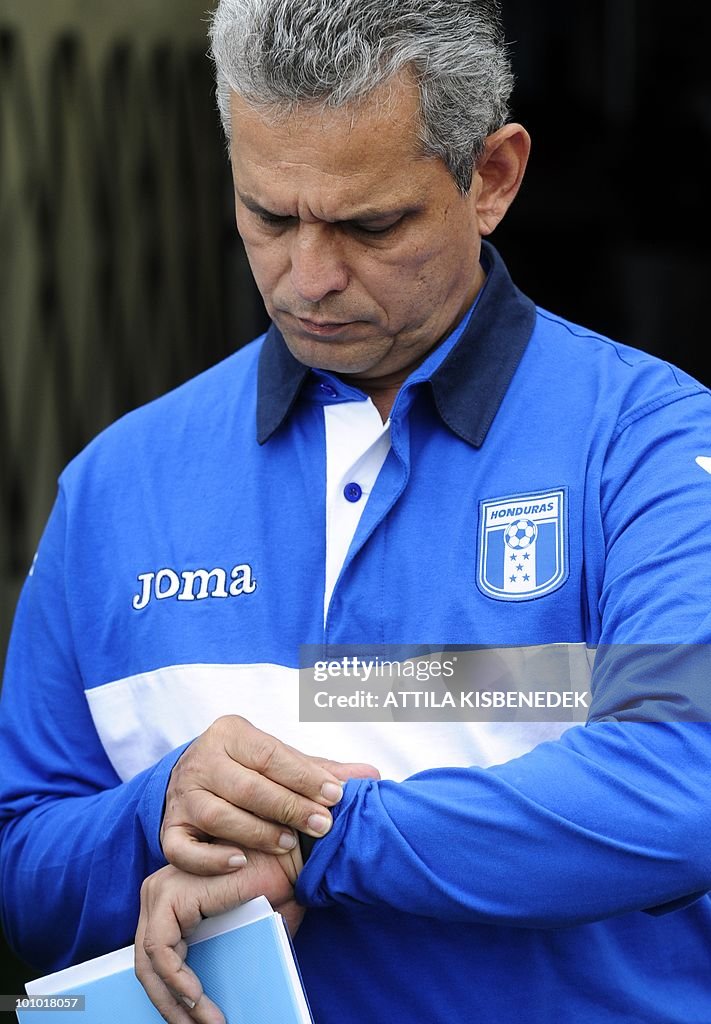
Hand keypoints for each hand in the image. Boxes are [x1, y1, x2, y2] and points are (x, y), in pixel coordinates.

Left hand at [135, 849, 302, 1023]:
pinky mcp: (172, 894)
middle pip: (148, 963)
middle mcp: (158, 892)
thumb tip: (212, 1005)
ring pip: (149, 962)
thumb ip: (221, 954)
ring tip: (205, 1023)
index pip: (156, 957)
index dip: (169, 996)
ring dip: (175, 1001)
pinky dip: (176, 981)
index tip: (192, 1023)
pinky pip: (161, 951)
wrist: (292, 857)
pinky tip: (196, 1001)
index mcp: (170, 898)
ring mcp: (161, 891)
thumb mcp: (241, 930)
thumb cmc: (273, 887)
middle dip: (169, 1004)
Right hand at [161, 715, 379, 872]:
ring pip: (217, 816)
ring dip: (257, 832)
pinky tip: (240, 862)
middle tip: (322, 826)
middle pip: (247, 786)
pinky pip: (181, 848)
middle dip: (289, 808)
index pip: (270, 755)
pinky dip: (209, 858)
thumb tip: (372, 775)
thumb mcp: (281, 761)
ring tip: (289, 843)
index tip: (336, 796)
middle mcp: (201, 760)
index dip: (304, 777)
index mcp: (230, 733)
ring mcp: (182, 795)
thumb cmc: (249, 769)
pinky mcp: (169, 827)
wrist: (194, 775)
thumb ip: (321, 770)